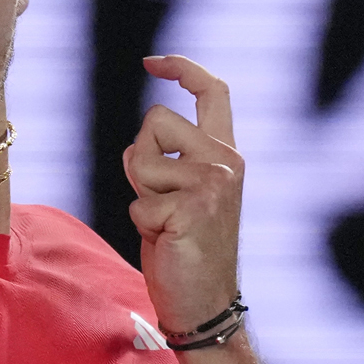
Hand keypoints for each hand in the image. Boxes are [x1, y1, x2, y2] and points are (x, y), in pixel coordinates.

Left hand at [123, 55, 243, 334]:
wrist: (204, 302)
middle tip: (160, 202)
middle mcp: (226, 160)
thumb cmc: (183, 248)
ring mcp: (213, 182)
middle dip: (140, 158)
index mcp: (225, 153)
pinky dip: (142, 223)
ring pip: (140, 158)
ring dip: (139, 192)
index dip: (182, 68)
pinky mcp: (193, 207)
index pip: (213, 92)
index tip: (152, 62)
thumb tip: (141, 141)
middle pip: (154, 120)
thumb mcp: (176, 193)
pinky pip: (137, 200)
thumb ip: (167, 160)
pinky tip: (167, 240)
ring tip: (165, 222)